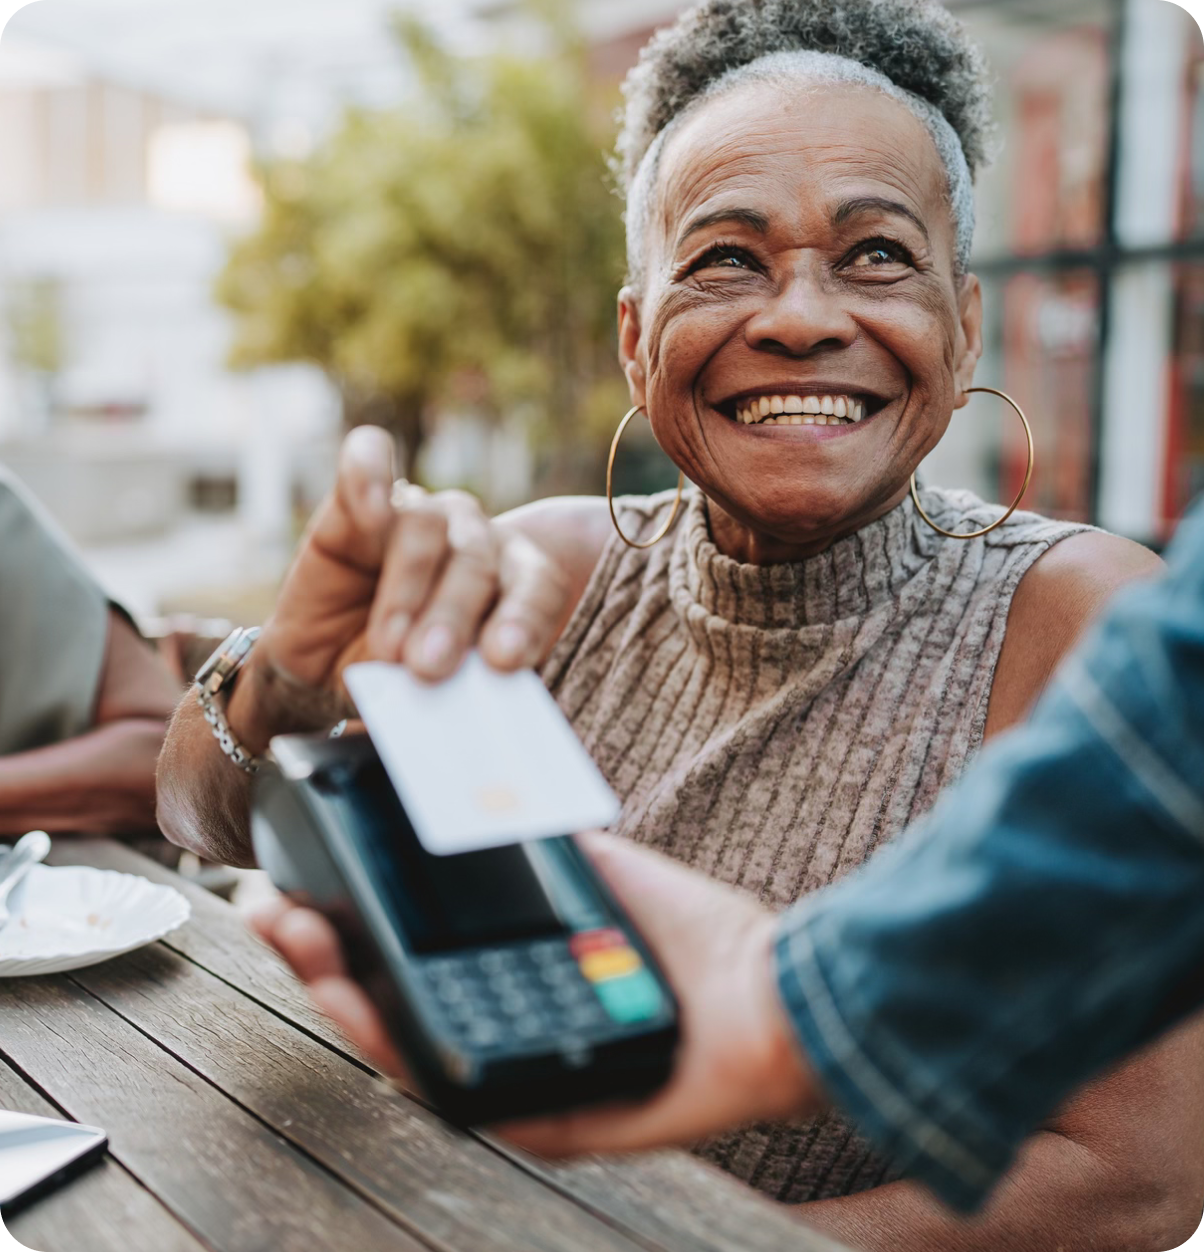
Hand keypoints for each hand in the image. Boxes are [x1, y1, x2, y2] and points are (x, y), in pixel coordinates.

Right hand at [230, 426, 570, 751]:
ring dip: (407, 590)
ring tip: (388, 647)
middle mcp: (473, 539)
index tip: (505, 659)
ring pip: (426, 529)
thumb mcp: (435, 695)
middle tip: (429, 668)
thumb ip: (462, 683)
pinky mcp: (356, 502)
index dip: (526, 618)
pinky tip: (371, 505)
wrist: (325, 671)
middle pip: (479, 561)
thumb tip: (475, 691)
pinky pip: (367, 464)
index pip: (538, 585)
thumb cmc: (398, 681)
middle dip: (454, 618)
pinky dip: (367, 477)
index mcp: (513, 581)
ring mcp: (418, 514)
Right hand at [248, 832, 818, 1155]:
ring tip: (301, 948)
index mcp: (504, 978)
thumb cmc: (689, 938)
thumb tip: (471, 781)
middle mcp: (499, 1028)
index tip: (294, 884)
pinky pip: (465, 1096)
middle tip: (271, 914)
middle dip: (319, 959)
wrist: (768, 992)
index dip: (343, 927)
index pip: (405, 959)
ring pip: (404, 1051)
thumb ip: (534, 840)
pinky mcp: (546, 1119)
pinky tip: (367, 1017)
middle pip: (387, 1004)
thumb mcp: (598, 872)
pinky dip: (409, 1056)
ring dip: (342, 1000)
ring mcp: (516, 1076)